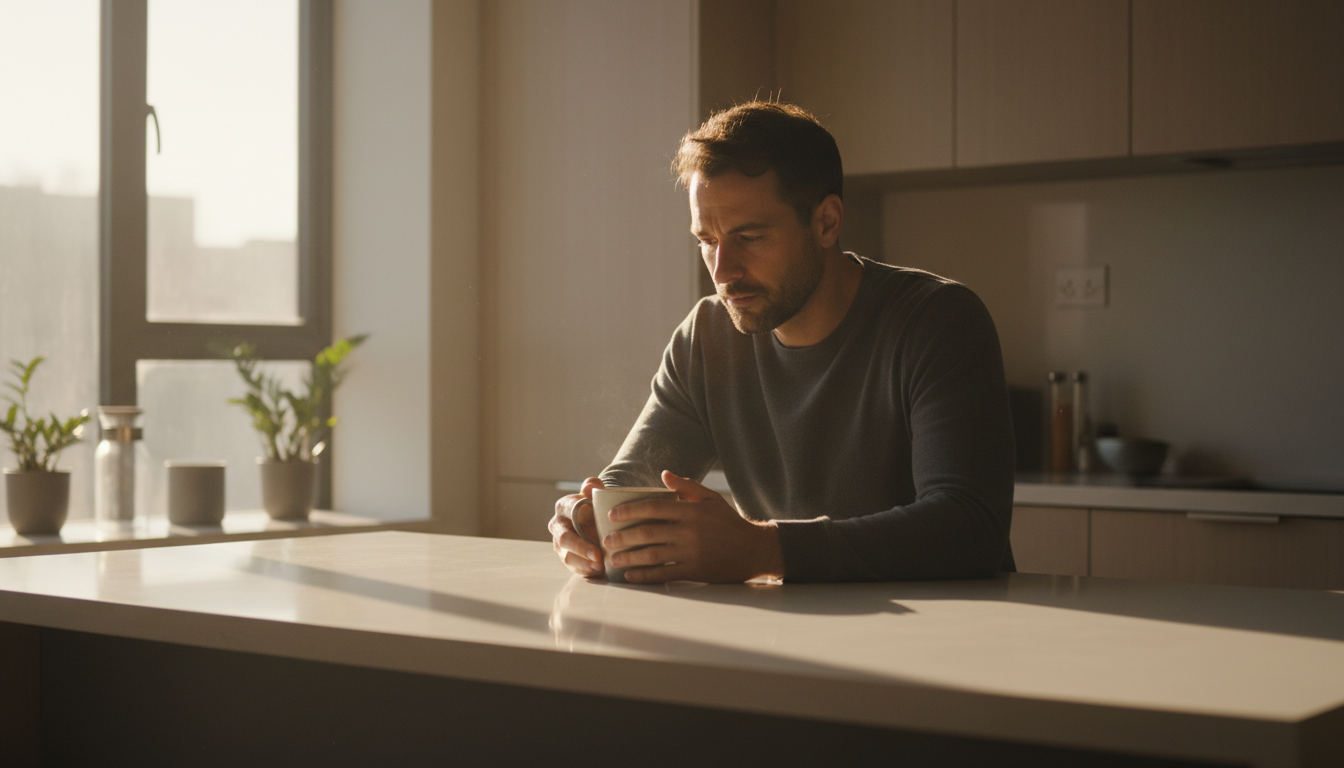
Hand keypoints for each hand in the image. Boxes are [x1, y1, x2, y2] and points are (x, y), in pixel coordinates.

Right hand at [549, 477, 605, 577]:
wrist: (596, 518)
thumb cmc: (596, 504)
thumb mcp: (596, 492)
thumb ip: (594, 486)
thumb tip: (591, 486)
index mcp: (563, 506)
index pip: (568, 511)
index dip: (580, 517)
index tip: (594, 524)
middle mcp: (558, 525)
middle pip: (564, 538)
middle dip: (581, 548)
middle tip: (598, 556)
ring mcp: (560, 543)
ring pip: (567, 556)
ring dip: (583, 563)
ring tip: (600, 567)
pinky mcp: (566, 556)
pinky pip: (572, 566)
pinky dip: (584, 570)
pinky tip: (597, 571)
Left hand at [604, 470, 782, 583]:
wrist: (754, 550)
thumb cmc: (729, 522)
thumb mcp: (711, 499)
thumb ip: (686, 486)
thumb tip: (663, 475)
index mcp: (691, 510)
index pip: (654, 507)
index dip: (630, 510)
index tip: (612, 515)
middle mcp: (689, 530)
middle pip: (648, 532)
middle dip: (623, 537)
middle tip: (606, 541)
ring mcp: (691, 552)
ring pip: (652, 555)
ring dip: (629, 558)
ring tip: (613, 560)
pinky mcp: (695, 571)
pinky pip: (665, 574)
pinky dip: (646, 576)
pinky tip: (632, 576)